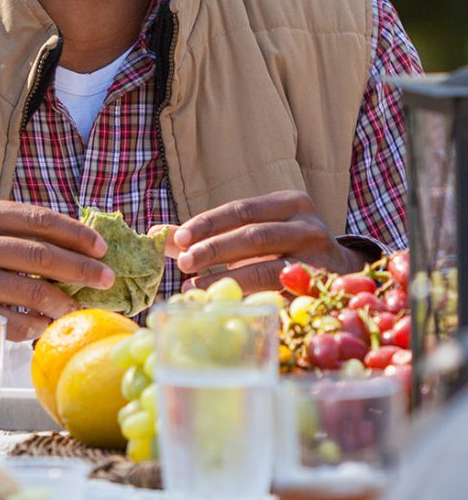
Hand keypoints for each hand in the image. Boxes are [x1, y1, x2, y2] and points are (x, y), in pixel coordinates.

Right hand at [0, 197, 113, 340]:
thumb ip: (12, 226)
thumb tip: (72, 240)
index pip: (38, 219)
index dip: (75, 233)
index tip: (101, 247)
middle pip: (40, 256)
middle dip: (81, 269)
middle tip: (106, 279)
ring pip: (30, 292)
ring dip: (64, 302)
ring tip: (81, 307)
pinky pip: (12, 320)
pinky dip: (36, 324)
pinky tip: (48, 324)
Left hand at [165, 190, 364, 293]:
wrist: (346, 273)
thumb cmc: (287, 248)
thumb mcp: (256, 232)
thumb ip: (212, 233)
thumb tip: (160, 234)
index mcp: (289, 203)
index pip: (241, 210)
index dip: (209, 223)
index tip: (180, 238)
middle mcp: (308, 224)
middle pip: (252, 235)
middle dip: (214, 250)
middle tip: (184, 263)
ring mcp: (320, 257)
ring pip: (267, 267)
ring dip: (226, 277)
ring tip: (194, 287)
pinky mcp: (324, 289)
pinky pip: (281, 294)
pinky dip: (249, 299)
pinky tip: (226, 303)